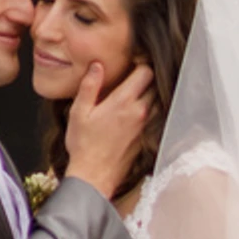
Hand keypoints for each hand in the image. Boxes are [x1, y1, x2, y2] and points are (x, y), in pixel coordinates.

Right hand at [61, 56, 155, 201]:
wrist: (94, 176)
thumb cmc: (83, 145)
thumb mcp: (79, 112)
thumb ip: (89, 86)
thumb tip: (97, 66)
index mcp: (123, 101)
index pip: (145, 72)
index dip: (141, 63)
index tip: (133, 62)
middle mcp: (140, 112)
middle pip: (155, 84)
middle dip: (148, 77)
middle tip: (135, 75)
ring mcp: (146, 125)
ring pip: (159, 100)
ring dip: (152, 93)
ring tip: (138, 91)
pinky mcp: (147, 137)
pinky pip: (157, 116)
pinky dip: (152, 109)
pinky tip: (138, 110)